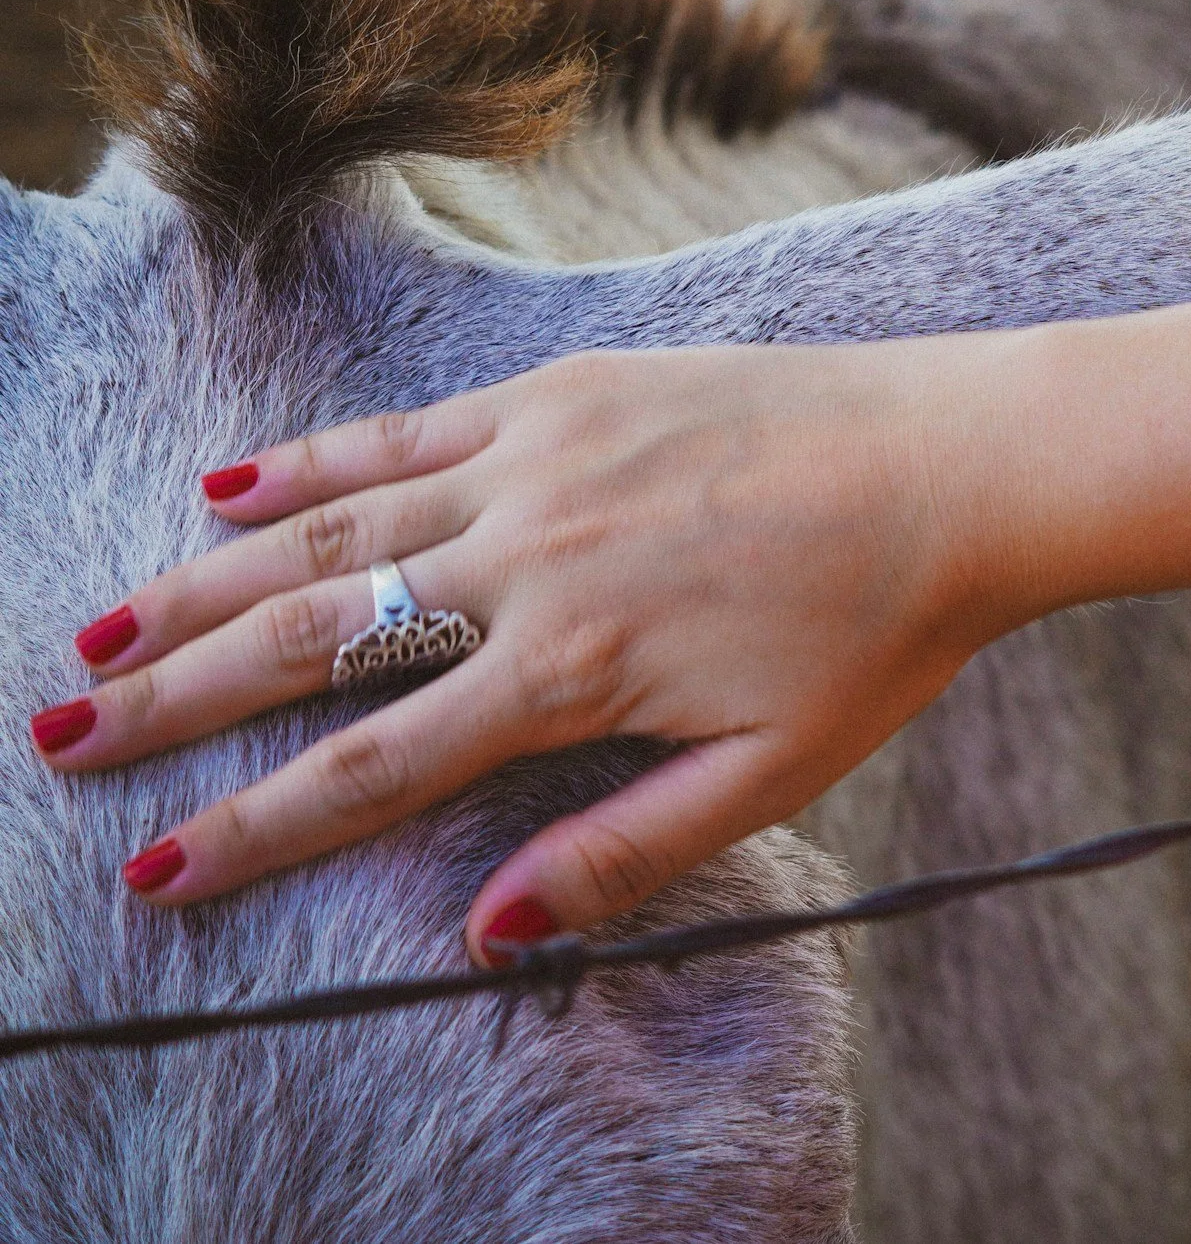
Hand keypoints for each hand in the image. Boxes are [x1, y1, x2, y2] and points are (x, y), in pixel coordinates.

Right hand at [40, 342, 1022, 964]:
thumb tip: (484, 935)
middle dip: (176, 699)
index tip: (153, 871)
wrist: (963, 465)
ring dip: (205, 582)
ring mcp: (539, 459)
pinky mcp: (566, 392)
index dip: (250, 828)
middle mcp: (530, 558)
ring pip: (332, 529)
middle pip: (313, 639)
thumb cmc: (880, 630)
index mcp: (574, 668)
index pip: (371, 767)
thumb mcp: (771, 773)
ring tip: (104, 629)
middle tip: (64, 734)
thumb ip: (622, 851)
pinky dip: (310, 461)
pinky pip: (409, 431)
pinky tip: (226, 486)